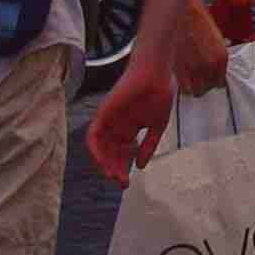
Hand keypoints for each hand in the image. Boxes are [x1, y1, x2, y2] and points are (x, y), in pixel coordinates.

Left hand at [86, 50, 178, 180]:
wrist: (156, 71)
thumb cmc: (160, 93)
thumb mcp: (158, 125)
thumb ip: (149, 145)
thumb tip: (141, 166)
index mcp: (130, 129)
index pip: (123, 154)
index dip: (124, 168)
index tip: (128, 182)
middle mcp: (118, 126)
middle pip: (112, 153)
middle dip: (115, 169)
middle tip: (122, 182)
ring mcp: (110, 120)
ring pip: (102, 147)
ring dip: (105, 163)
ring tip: (113, 175)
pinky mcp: (103, 113)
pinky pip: (94, 135)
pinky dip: (95, 150)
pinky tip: (103, 161)